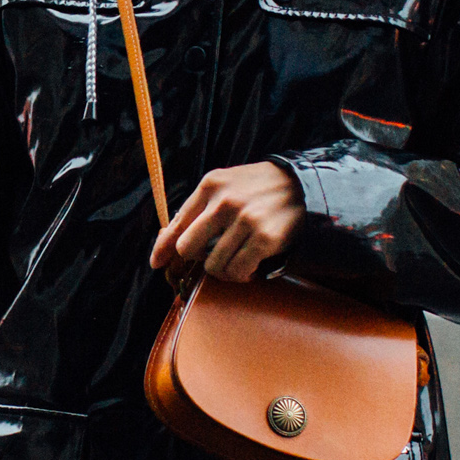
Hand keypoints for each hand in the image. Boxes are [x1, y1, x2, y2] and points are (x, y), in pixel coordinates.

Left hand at [149, 161, 303, 284]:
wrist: (302, 186)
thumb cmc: (257, 188)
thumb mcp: (225, 185)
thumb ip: (198, 208)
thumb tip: (167, 241)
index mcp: (210, 185)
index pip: (177, 223)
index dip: (163, 248)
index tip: (158, 262)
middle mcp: (224, 202)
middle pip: (188, 247)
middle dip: (195, 258)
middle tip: (209, 258)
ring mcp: (245, 220)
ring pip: (213, 264)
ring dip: (221, 270)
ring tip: (233, 262)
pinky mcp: (264, 238)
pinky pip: (238, 270)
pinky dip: (240, 274)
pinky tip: (248, 266)